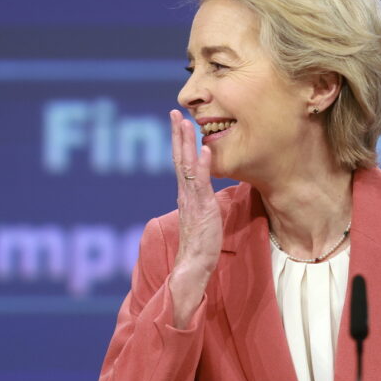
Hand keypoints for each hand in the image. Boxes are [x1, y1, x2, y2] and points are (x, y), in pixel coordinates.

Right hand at [168, 109, 222, 327]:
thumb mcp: (202, 219)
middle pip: (178, 159)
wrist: (193, 268)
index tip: (178, 122)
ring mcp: (191, 201)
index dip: (179, 143)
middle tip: (175, 113)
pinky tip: (204, 149)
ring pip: (185, 166)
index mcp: (185, 196)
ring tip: (186, 122)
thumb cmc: (200, 247)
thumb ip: (201, 204)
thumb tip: (205, 194)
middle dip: (177, 135)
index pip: (180, 163)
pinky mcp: (201, 209)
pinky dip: (202, 165)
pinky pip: (200, 183)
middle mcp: (185, 195)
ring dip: (186, 143)